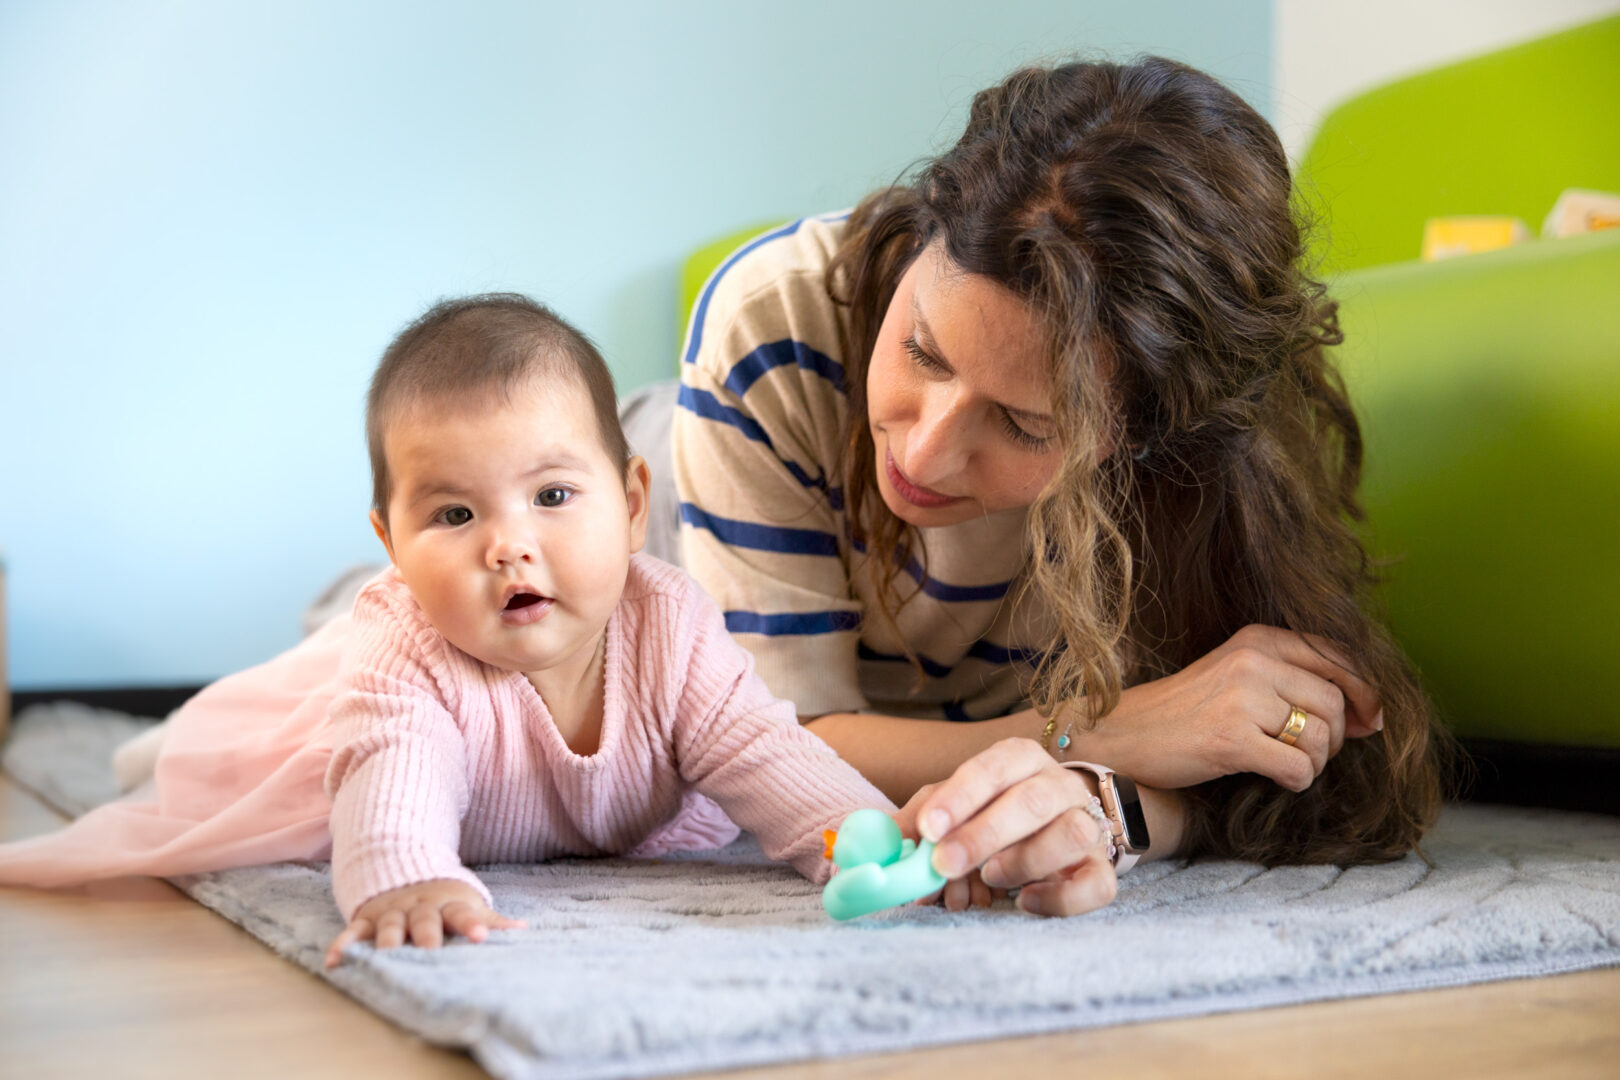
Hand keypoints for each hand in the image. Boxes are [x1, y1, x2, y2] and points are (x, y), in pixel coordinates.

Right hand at [324, 878, 525, 968]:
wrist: (402, 869)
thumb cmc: (443, 899)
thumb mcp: (467, 904)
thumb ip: (490, 919)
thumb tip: (523, 930)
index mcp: (447, 904)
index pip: (461, 913)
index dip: (471, 924)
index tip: (480, 936)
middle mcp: (419, 907)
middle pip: (424, 920)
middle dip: (427, 935)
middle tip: (430, 949)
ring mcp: (391, 912)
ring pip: (388, 926)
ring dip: (387, 939)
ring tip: (385, 956)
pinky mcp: (366, 920)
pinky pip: (353, 932)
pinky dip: (344, 945)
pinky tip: (336, 962)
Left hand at [895, 742, 1117, 917]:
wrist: (1052, 826)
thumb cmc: (990, 814)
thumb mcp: (951, 807)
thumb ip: (915, 822)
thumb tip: (874, 846)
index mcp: (1019, 760)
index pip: (993, 767)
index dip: (960, 796)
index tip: (929, 827)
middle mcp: (1059, 786)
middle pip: (1032, 800)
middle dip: (984, 833)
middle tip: (944, 864)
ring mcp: (1087, 826)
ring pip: (1072, 834)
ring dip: (1026, 860)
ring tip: (989, 877)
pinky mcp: (1101, 869)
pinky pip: (1097, 883)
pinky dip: (1063, 897)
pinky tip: (1027, 902)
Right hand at [1083, 624, 1382, 792]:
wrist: (1122, 733)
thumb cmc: (1185, 711)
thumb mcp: (1238, 676)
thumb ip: (1293, 680)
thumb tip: (1367, 714)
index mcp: (1258, 639)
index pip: (1338, 657)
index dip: (1367, 692)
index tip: (1371, 722)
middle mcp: (1253, 661)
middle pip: (1335, 702)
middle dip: (1336, 738)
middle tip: (1312, 753)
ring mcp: (1241, 699)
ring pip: (1321, 737)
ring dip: (1316, 763)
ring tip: (1289, 765)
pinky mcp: (1231, 739)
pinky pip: (1298, 768)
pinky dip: (1297, 781)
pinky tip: (1277, 779)